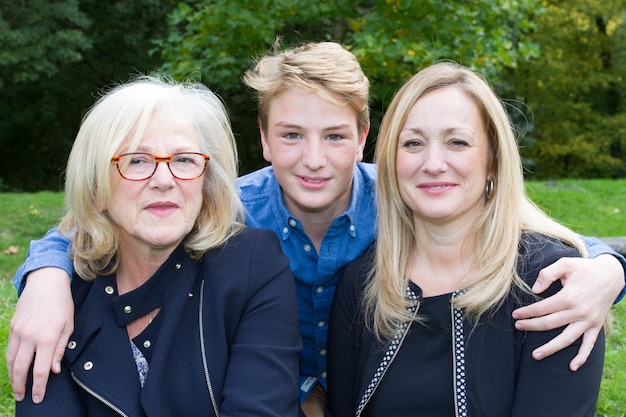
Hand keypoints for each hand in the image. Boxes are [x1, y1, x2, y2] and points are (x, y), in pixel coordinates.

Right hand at [6, 268, 73, 402]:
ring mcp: (19, 331)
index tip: (38, 397)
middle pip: (21, 368)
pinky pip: (9, 349)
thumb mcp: (68, 326)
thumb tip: (54, 370)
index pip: (41, 370)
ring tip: (16, 386)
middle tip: (23, 397)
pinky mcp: (13, 326)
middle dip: (21, 386)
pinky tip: (13, 368)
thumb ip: (61, 349)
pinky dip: (10, 361)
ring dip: (12, 376)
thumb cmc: (62, 304)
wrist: (46, 282)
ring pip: (11, 360)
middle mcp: (31, 336)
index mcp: (48, 338)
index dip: (39, 387)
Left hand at [512, 255, 622, 370]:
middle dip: (531, 326)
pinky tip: (572, 367)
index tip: (515, 315)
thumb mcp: (564, 264)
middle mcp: (579, 312)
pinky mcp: (596, 326)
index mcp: (569, 297)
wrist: (611, 275)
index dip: (527, 312)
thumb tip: (534, 290)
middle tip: (518, 327)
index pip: (542, 308)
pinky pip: (589, 345)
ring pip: (566, 339)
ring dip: (550, 348)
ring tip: (535, 356)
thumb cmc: (584, 269)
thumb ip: (547, 274)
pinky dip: (581, 357)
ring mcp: (588, 321)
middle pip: (550, 324)